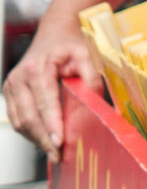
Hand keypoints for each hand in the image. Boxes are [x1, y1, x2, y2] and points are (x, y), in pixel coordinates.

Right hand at [4, 18, 100, 159]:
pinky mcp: (10, 94)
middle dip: (43, 139)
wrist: (54, 33)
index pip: (45, 102)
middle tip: (58, 155)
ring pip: (20, 121)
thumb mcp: (86, 54)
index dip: (51, 124)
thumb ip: (91, 77)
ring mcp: (11, 86)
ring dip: (36, 139)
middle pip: (28, 116)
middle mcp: (19, 78)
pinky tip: (45, 140)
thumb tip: (94, 102)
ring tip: (54, 152)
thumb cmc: (70, 44)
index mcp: (37, 67)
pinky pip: (17, 119)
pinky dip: (30, 132)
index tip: (58, 142)